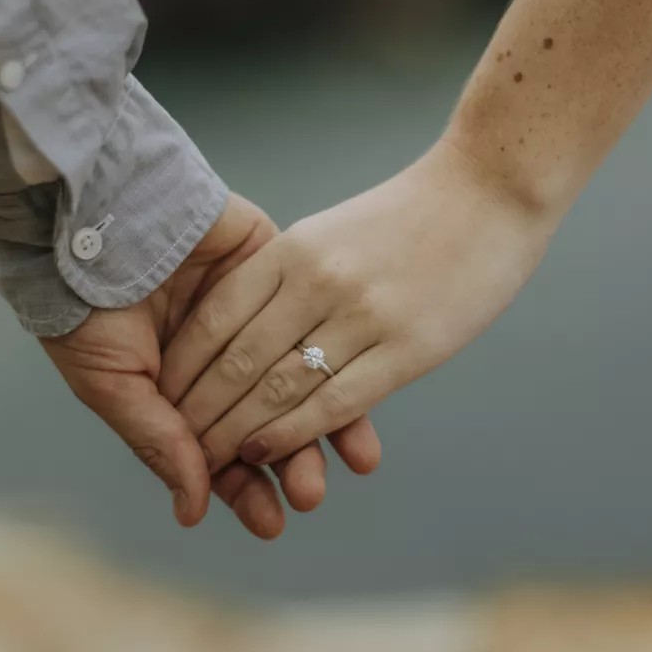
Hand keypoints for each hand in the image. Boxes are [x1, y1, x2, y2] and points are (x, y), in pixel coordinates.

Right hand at [41, 193, 380, 539]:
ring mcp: (256, 315)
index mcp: (180, 392)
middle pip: (272, 423)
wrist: (96, 215)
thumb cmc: (85, 306)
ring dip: (328, 422)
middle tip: (309, 494)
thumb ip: (160, 442)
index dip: (247, 487)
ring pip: (304, 378)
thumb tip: (194, 510)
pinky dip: (340, 355)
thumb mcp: (113, 383)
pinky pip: (318, 321)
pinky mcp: (278, 270)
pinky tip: (363, 392)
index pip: (224, 451)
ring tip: (351, 458)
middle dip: (292, 463)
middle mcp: (224, 360)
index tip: (271, 522)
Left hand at [158, 143, 556, 469]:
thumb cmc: (412, 214)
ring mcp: (362, 315)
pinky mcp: (407, 348)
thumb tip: (244, 331)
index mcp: (293, 249)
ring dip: (235, 433)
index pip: (216, 318)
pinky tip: (264, 454)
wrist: (493, 186)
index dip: (182, 366)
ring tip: (207, 464)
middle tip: (175, 446)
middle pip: (237, 361)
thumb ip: (290, 277)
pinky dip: (291, 433)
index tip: (158, 398)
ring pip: (278, 388)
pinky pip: (334, 402)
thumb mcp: (333, 232)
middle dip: (198, 411)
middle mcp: (318, 281)